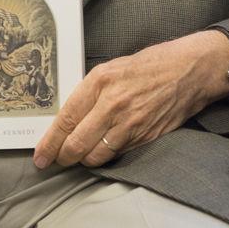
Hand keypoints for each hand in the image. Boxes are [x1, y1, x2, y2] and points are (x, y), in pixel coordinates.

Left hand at [33, 29, 228, 168]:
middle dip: (62, 158)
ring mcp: (130, 123)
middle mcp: (112, 104)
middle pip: (76, 144)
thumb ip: (91, 91)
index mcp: (100, 81)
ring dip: (83, 160)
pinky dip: (105, 157)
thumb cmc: (149, 65)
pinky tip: (102, 152)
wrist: (188, 71)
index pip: (66, 119)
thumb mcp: (113, 68)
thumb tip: (68, 118)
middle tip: (56, 161)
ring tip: (79, 156)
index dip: (49, 142)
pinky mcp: (144, 137)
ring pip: (95, 156)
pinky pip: (116, 155)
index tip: (40, 156)